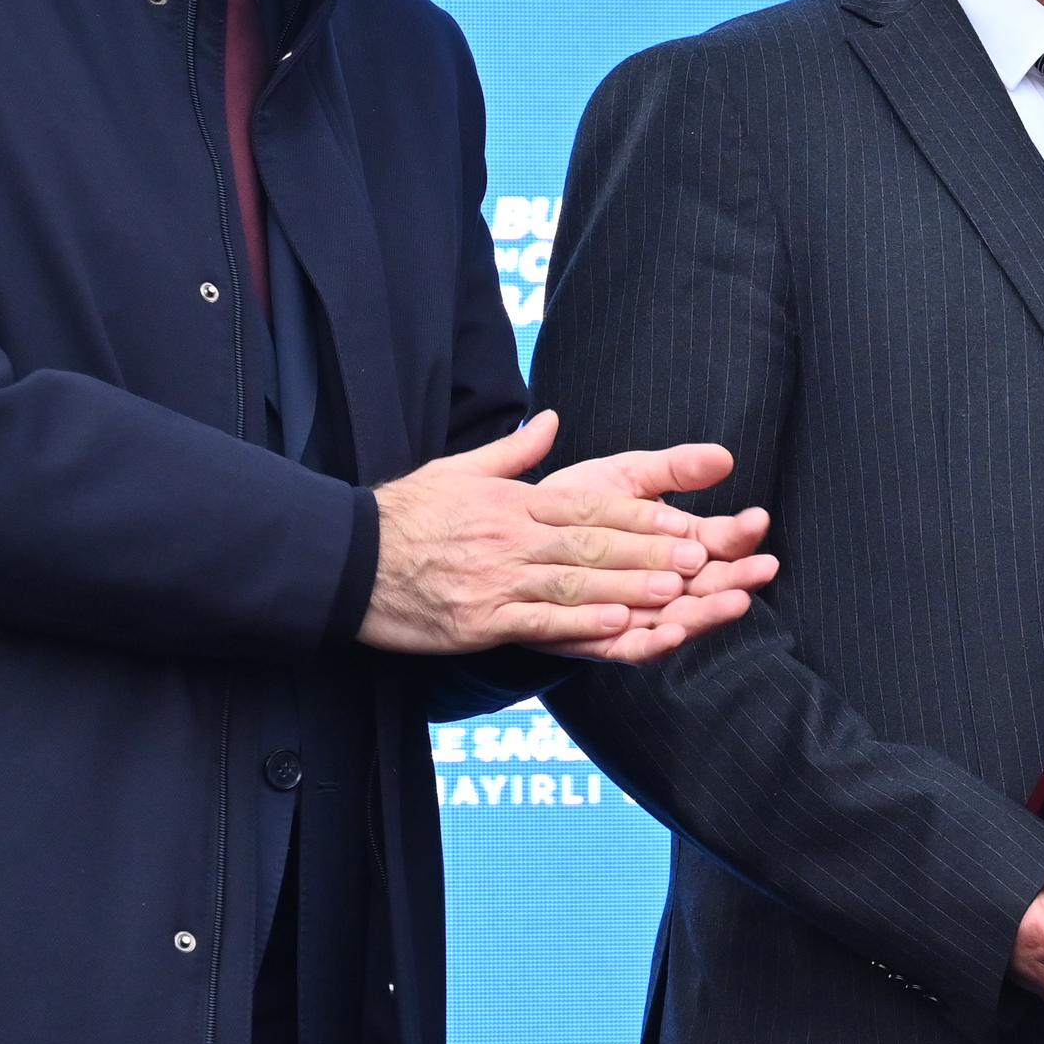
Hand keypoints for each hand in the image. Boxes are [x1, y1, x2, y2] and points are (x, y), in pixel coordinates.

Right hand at [362, 412, 778, 663]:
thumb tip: (551, 418)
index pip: (585, 505)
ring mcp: (496, 581)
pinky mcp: (480, 620)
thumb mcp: (459, 469)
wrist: (345, 562)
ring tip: (675, 591)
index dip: (635, 515)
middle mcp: (510, 539)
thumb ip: (513, 450)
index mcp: (511, 503)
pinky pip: (539, 621)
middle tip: (699, 557)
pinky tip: (619, 625)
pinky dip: (581, 623)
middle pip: (591, 543)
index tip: (678, 520)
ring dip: (628, 586)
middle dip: (647, 551)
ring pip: (574, 582)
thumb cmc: (404, 515)